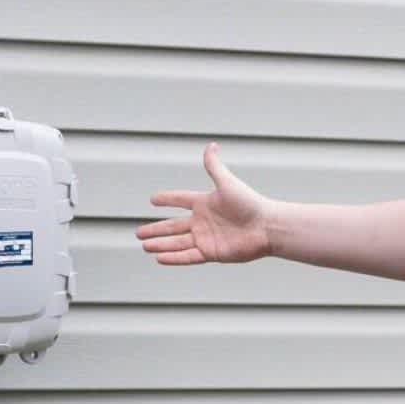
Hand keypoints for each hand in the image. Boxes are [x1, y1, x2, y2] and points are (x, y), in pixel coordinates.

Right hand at [135, 143, 271, 265]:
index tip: (153, 200)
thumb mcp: (227, 183)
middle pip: (173, 226)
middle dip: (156, 229)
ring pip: (177, 242)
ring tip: (144, 245)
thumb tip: (211, 145)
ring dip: (160, 244)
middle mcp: (203, 221)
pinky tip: (159, 258)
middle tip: (138, 232)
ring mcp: (206, 238)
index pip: (180, 200)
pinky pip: (188, 256)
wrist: (266, 227)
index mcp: (204, 203)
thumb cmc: (250, 203)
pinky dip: (174, 258)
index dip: (167, 199)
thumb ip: (214, 167)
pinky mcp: (211, 253)